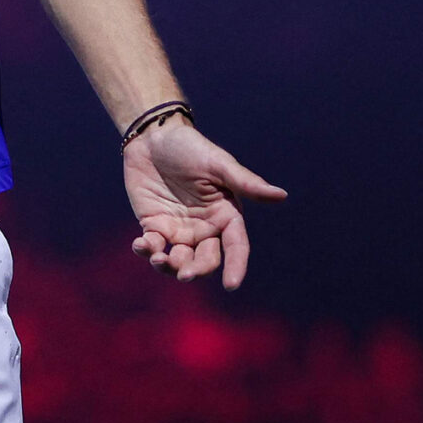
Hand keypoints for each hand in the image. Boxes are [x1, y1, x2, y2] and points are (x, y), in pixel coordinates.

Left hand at [124, 116, 285, 288]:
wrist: (154, 137)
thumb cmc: (190, 147)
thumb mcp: (218, 164)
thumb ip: (246, 183)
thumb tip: (281, 195)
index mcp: (225, 215)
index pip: (236, 246)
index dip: (236, 266)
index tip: (231, 285)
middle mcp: (204, 227)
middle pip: (205, 260)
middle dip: (196, 270)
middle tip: (184, 274)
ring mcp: (178, 229)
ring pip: (178, 260)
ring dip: (169, 266)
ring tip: (158, 259)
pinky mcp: (153, 226)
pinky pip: (152, 247)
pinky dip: (146, 251)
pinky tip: (141, 246)